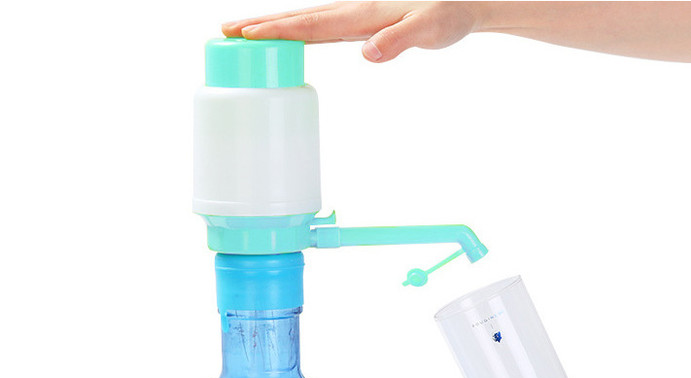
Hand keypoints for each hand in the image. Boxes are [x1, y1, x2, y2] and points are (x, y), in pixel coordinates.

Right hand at [222, 2, 485, 62]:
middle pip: (298, 17)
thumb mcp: (431, 30)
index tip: (248, 35)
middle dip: (261, 24)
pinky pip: (319, 24)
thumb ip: (400, 39)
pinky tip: (286, 35)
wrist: (460, 2)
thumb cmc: (448, 14)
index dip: (280, 30)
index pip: (314, 23)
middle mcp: (353, 10)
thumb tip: (367, 54)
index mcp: (364, 13)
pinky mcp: (360, 21)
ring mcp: (354, 14)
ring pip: (305, 18)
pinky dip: (296, 28)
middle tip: (224, 31)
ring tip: (241, 31)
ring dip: (272, 24)